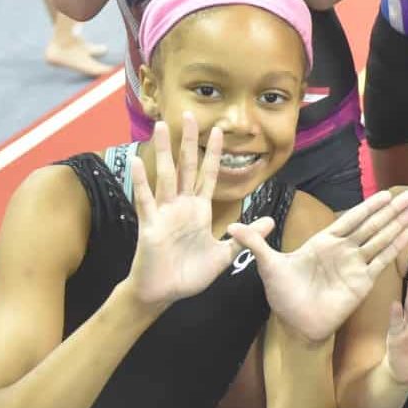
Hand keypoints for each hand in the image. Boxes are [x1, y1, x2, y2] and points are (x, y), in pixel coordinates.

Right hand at [125, 115, 239, 305]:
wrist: (164, 293)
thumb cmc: (190, 274)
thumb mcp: (224, 254)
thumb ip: (245, 236)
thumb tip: (270, 221)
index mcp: (199, 210)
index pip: (208, 175)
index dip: (214, 153)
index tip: (219, 130)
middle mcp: (182, 206)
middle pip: (186, 167)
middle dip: (188, 141)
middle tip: (188, 113)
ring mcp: (165, 213)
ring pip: (166, 176)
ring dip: (164, 152)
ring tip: (161, 126)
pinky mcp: (151, 225)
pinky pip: (146, 201)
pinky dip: (141, 182)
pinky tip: (137, 162)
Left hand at [230, 189, 407, 341]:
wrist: (295, 325)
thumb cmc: (283, 295)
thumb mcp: (268, 265)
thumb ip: (255, 244)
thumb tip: (232, 225)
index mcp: (324, 242)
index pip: (351, 219)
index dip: (369, 206)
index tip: (386, 193)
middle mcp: (344, 251)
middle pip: (372, 225)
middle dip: (392, 210)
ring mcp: (355, 266)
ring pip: (380, 239)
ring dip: (398, 224)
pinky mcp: (362, 283)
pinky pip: (380, 262)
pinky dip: (394, 248)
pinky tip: (407, 235)